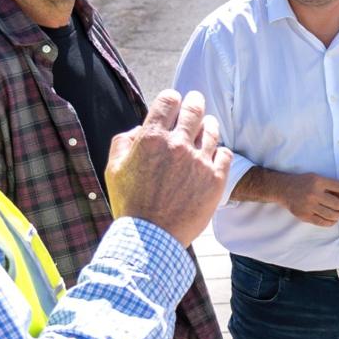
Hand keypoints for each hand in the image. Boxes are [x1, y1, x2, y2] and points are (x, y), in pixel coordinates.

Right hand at [106, 89, 230, 247]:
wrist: (150, 239)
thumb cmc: (130, 204)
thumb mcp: (114, 169)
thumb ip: (124, 142)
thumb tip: (140, 128)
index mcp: (151, 138)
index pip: (169, 100)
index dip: (172, 98)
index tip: (174, 101)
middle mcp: (177, 145)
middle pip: (194, 109)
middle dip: (194, 101)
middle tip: (196, 100)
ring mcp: (199, 161)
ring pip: (212, 129)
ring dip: (208, 125)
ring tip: (206, 126)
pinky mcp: (216, 178)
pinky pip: (225, 153)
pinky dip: (219, 151)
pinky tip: (213, 155)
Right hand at [280, 173, 338, 226]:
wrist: (284, 189)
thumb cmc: (303, 182)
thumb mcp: (317, 178)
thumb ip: (331, 185)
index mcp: (318, 182)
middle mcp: (314, 194)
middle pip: (337, 203)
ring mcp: (309, 206)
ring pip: (331, 215)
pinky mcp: (305, 216)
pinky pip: (321, 222)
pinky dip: (330, 222)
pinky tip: (332, 220)